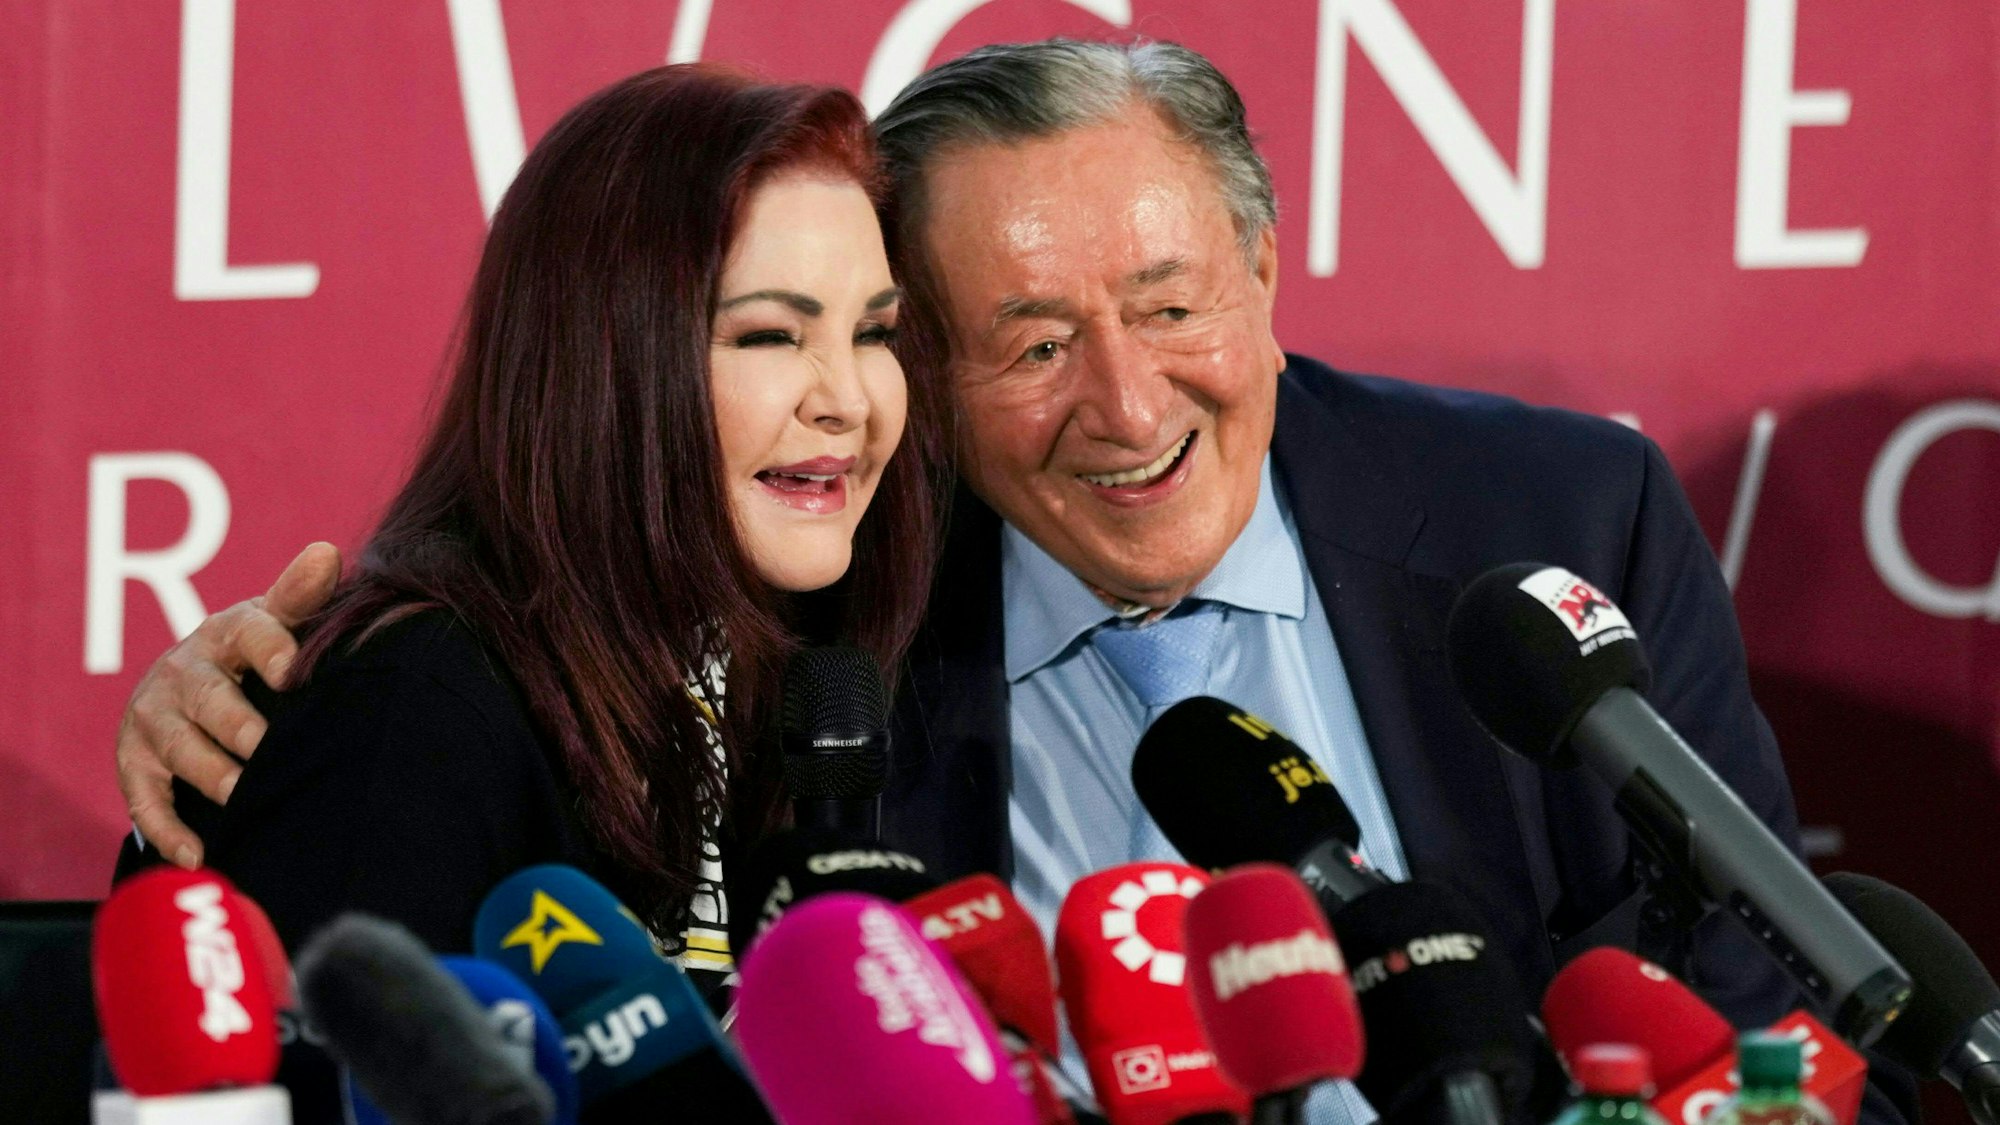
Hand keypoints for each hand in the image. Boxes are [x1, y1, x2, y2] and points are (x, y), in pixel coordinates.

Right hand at [115, 542, 341, 868]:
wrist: (188, 687)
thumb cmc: (251, 654)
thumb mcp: (274, 622)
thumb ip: (300, 597)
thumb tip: (326, 553)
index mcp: (227, 634)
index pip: (251, 632)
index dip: (272, 648)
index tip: (293, 672)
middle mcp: (183, 673)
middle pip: (211, 700)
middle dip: (238, 725)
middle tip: (266, 749)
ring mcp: (154, 720)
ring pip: (180, 750)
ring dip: (211, 776)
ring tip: (242, 798)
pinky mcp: (134, 765)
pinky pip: (147, 802)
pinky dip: (168, 830)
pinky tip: (196, 853)